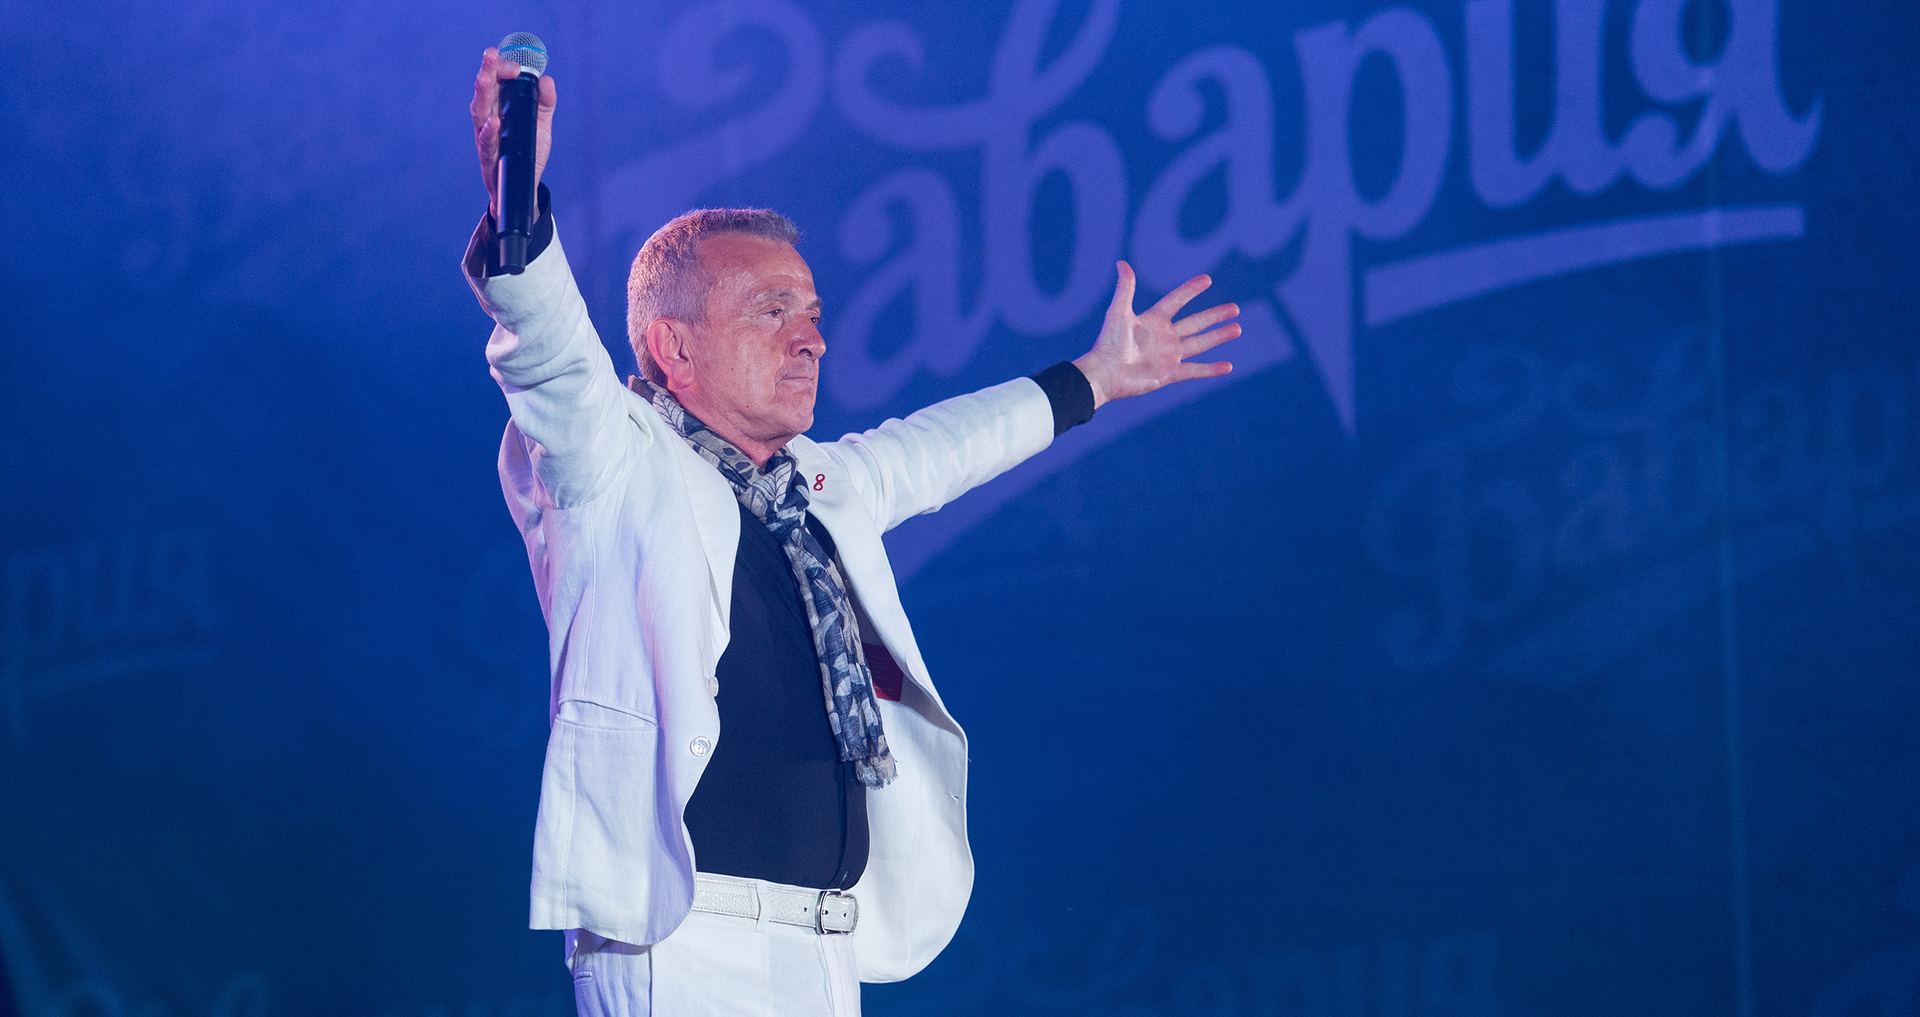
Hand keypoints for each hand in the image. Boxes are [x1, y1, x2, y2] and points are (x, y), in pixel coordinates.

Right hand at [471, 47, 556, 223]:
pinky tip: (494, 121)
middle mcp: (489, 120)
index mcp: (499, 108)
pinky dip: (489, 131)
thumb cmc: (527, 153)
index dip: (502, 69)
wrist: (523, 189)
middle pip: (484, 92)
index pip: (496, 83)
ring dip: (481, 94)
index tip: (514, 63)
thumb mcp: (540, 126)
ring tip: (485, 78)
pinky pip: (486, 143)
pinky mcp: (489, 158)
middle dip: (486, 71)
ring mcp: (486, 138)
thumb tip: (547, 80)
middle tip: (489, 54)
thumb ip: (544, 104)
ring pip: (479, 112)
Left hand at [1072, 262, 1239, 408]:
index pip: (1176, 300)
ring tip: (1237, 328)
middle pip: (1195, 323)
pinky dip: (1211, 369)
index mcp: (1153, 320)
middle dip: (1215, 316)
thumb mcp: (1119, 312)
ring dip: (1219, 337)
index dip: (1191, 290)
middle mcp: (1164, 337)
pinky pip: (1195, 370)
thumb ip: (1125, 288)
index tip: (1207, 279)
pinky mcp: (1169, 374)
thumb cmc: (1109, 343)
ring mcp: (1168, 356)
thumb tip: (1122, 262)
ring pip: (1200, 344)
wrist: (1105, 373)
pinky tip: (1228, 365)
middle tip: (1235, 308)